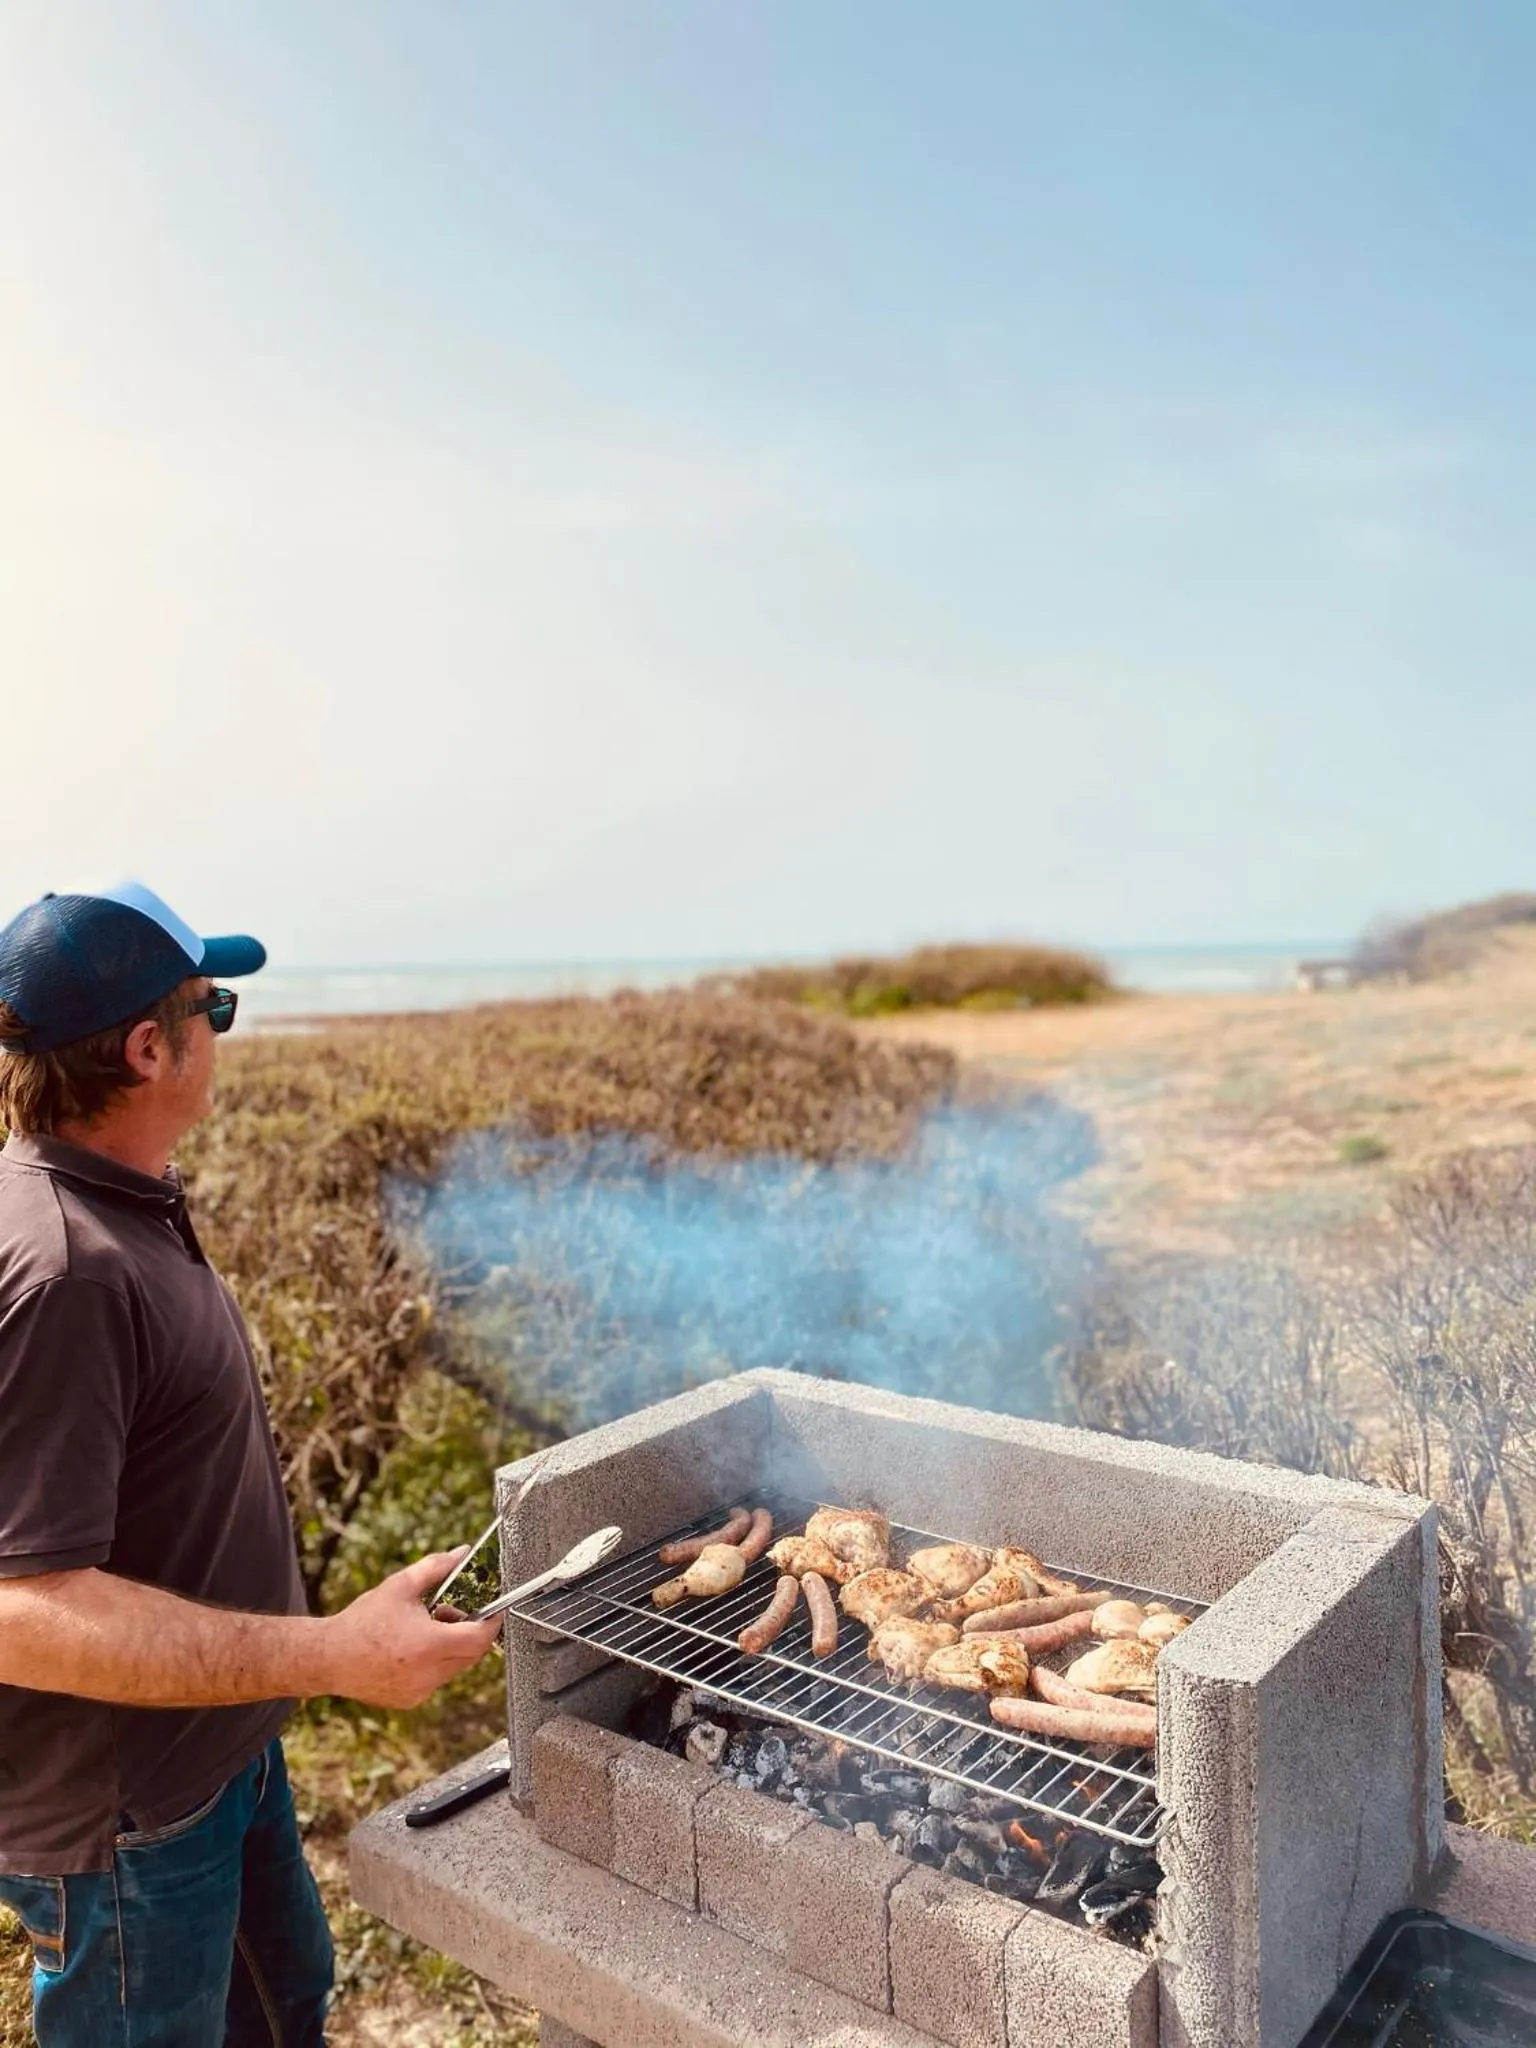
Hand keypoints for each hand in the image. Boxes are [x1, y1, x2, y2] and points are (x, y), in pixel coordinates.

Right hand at [323, 1550, 504, 1708]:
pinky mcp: (409, 1701)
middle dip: (468, 1631)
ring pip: (454, 1668)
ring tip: (425, 1629)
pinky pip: (436, 1681)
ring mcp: (420, 1691)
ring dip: (451, 1647)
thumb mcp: (401, 1586)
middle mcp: (428, 1673)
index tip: (493, 1611)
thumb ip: (435, 1567)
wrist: (329, 1657)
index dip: (492, 1623)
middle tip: (448, 1613)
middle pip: (470, 1654)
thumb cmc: (364, 1620)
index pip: (479, 1638)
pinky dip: (434, 1664)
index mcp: (429, 1644)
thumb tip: (462, 1552)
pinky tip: (411, 1650)